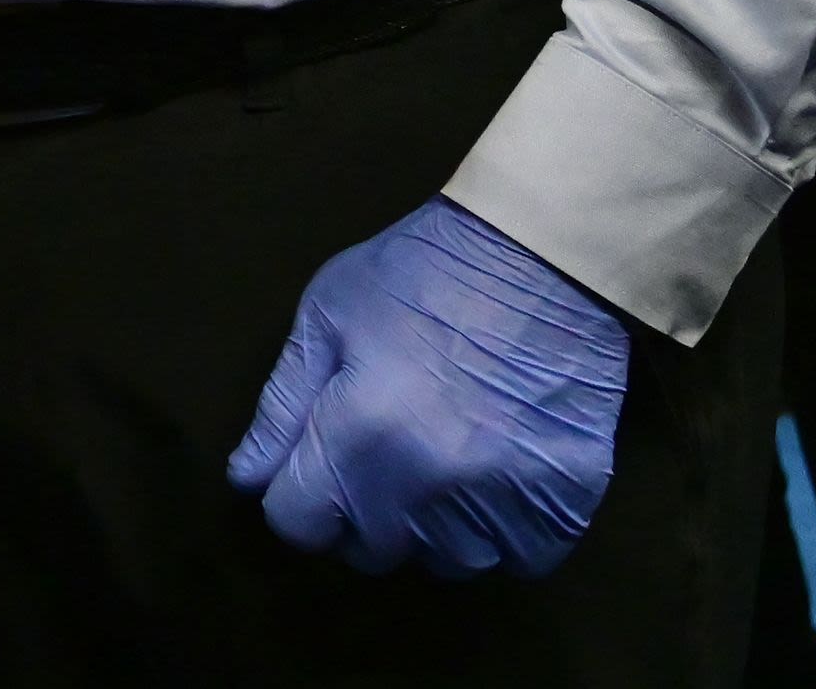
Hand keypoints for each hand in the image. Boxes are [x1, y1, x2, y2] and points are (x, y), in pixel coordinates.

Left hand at [227, 196, 628, 577]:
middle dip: (361, 512)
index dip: (298, 496)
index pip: (298, 524)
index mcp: (359, 436)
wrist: (540, 253)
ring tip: (442, 465)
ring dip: (434, 529)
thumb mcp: (326, 319)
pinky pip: (522, 559)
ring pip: (447, 562)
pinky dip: (505, 534)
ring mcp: (504, 498)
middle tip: (383, 453)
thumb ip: (283, 409)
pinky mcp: (567, 500)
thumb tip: (248, 480)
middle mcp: (430, 484)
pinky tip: (496, 481)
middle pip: (371, 550)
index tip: (318, 466)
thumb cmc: (417, 274)